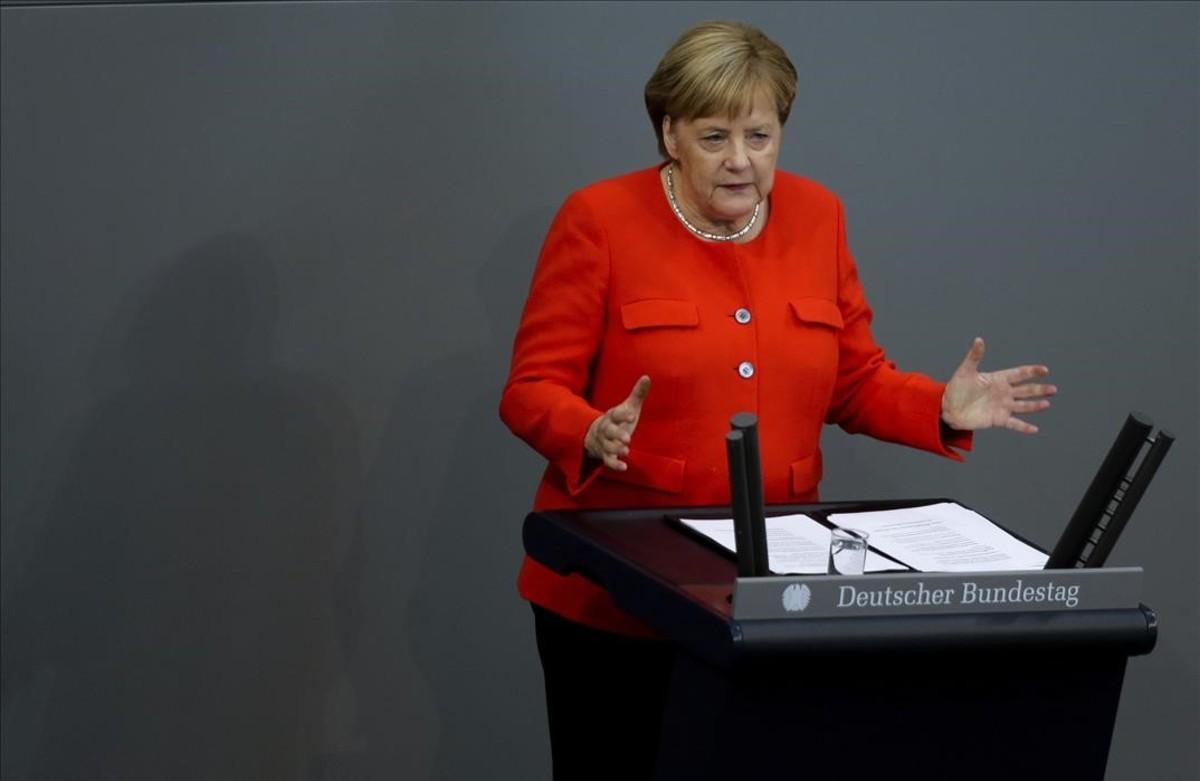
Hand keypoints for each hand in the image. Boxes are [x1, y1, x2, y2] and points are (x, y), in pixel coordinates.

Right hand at [585, 375, 650, 470]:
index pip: (615, 414)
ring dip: (615, 449)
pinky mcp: (606, 455)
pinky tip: (624, 467)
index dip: (622, 415)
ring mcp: (605, 443)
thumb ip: (638, 394)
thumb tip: (647, 377)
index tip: (631, 415)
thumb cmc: (617, 420)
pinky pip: (608, 461)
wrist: (594, 435)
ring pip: (608, 447)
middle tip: (627, 438)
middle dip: (617, 435)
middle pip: (609, 432)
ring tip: (625, 452)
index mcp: (612, 417)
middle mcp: (606, 430)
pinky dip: (615, 464)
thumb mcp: (627, 407)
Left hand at [941, 337, 1055, 433]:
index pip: (1019, 374)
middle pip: (1026, 390)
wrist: (948, 408)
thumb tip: (979, 339)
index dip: (1031, 372)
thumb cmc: (955, 388)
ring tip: (1047, 404)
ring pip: (1023, 406)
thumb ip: (974, 356)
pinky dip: (1024, 427)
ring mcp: (1002, 406)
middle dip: (1039, 389)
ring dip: (1035, 405)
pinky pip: (1014, 424)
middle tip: (1053, 389)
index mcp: (998, 379)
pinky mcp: (998, 419)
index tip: (1044, 370)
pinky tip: (1034, 429)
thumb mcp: (965, 371)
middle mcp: (1003, 393)